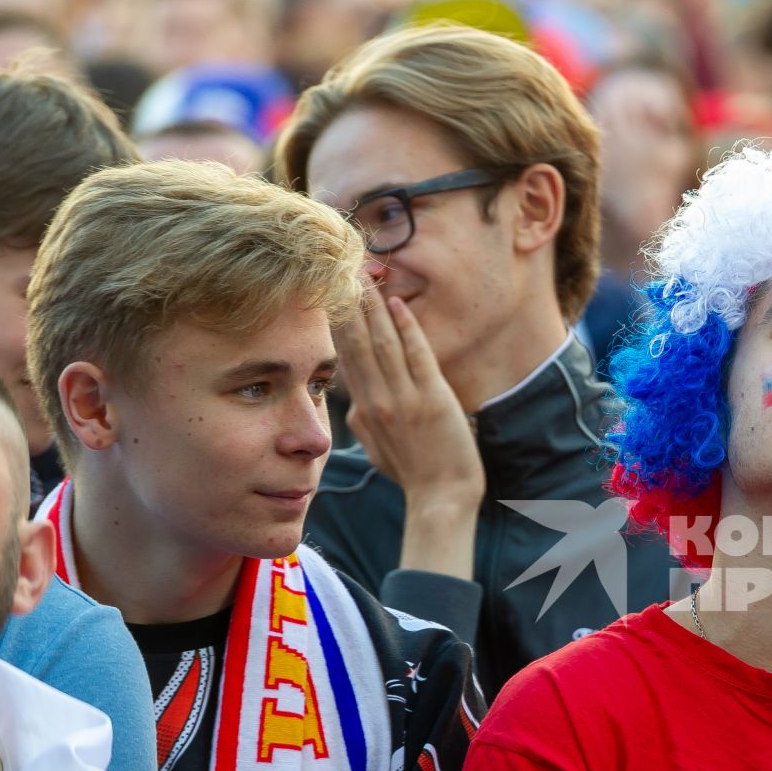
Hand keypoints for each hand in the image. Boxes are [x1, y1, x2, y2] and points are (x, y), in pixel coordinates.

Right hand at [336, 291, 483, 578]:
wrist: (440, 500)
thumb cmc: (414, 476)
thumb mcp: (378, 450)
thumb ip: (365, 424)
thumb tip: (355, 406)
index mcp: (363, 412)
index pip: (345, 359)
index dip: (337, 325)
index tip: (331, 295)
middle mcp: (377, 402)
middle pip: (356, 345)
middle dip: (350, 305)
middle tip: (341, 270)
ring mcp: (403, 400)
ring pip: (382, 345)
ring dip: (374, 308)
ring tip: (367, 276)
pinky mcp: (431, 401)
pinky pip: (416, 357)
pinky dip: (407, 330)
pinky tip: (398, 306)